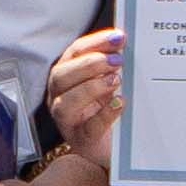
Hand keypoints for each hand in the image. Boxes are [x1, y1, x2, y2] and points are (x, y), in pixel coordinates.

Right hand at [45, 26, 126, 155]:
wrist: (114, 148)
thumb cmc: (109, 110)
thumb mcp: (110, 82)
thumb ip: (113, 64)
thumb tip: (125, 43)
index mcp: (67, 76)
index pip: (74, 53)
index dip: (95, 43)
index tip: (118, 37)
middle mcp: (60, 96)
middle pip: (61, 75)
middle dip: (90, 64)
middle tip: (117, 60)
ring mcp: (67, 120)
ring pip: (66, 102)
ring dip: (91, 87)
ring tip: (116, 80)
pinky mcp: (82, 140)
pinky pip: (88, 128)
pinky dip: (104, 114)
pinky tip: (119, 104)